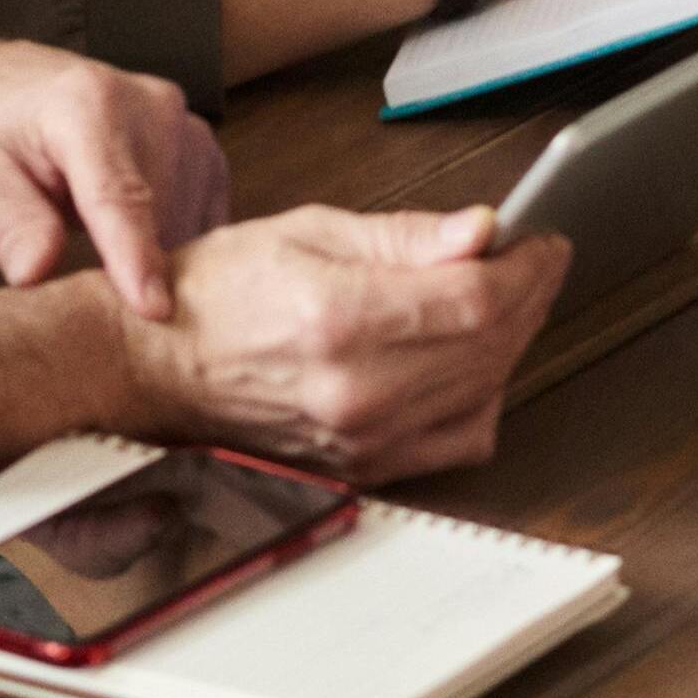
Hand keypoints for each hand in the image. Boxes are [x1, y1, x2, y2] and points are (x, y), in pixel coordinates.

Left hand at [0, 42, 228, 316]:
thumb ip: (11, 224)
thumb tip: (35, 271)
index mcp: (85, 104)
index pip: (119, 196)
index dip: (137, 257)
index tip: (155, 311)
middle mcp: (148, 104)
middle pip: (160, 218)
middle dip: (130, 266)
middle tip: (79, 276)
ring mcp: (184, 123)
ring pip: (189, 223)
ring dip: (153, 254)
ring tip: (93, 239)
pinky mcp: (203, 146)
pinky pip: (204, 216)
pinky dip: (172, 240)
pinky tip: (130, 235)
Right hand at [124, 204, 568, 481]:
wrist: (155, 366)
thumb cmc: (217, 293)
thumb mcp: (310, 231)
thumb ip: (406, 237)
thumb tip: (482, 231)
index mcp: (341, 318)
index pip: (478, 297)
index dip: (528, 266)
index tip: (542, 241)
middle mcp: (358, 389)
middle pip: (493, 343)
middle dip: (529, 295)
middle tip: (531, 261)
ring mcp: (363, 437)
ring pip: (487, 390)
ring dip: (513, 342)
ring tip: (501, 301)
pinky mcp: (364, 466)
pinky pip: (461, 439)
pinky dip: (484, 396)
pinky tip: (472, 361)